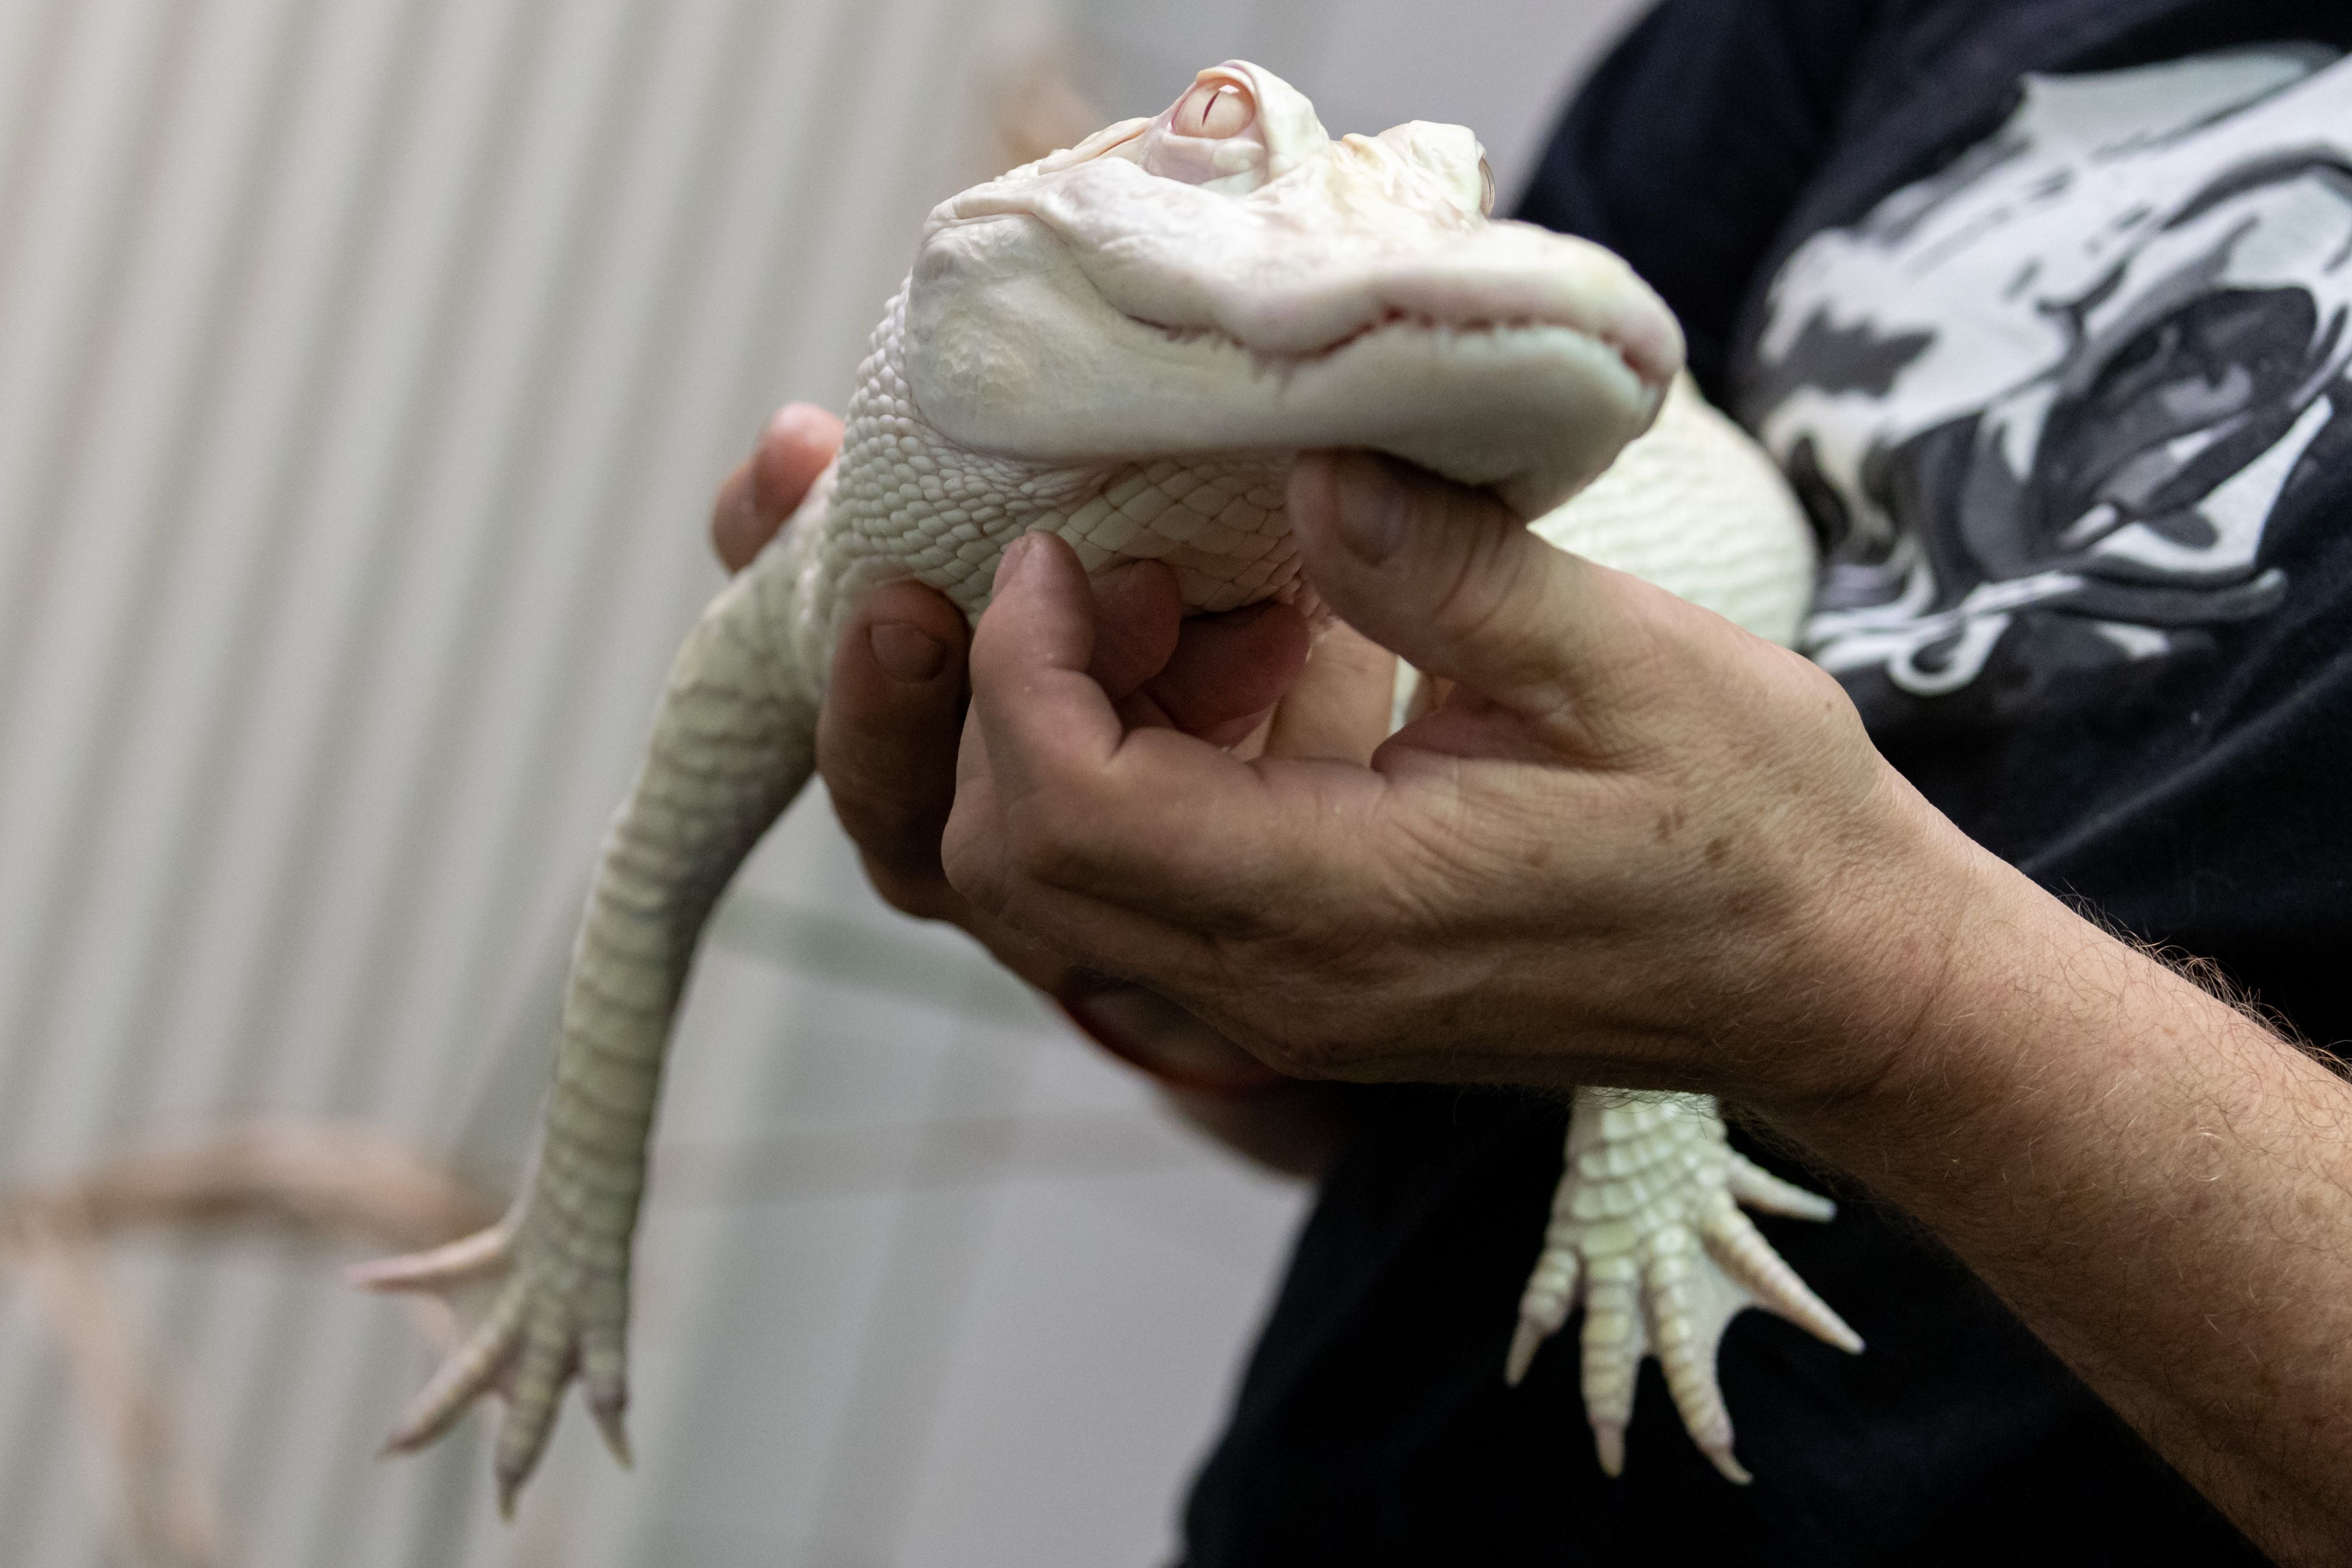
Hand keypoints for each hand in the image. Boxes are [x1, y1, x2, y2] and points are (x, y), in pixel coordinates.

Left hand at [942, 450, 1987, 1114]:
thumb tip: (1299, 461)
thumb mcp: (1635, 663)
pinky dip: (1140, 776)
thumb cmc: (1755, 826)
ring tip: (1205, 614)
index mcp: (1345, 912)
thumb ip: (1447, 569)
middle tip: (1126, 571)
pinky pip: (1137, 898)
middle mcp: (1279, 989)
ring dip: (1072, 737)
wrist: (1827, 978)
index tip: (1071, 547)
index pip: (1068, 814)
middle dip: (1010, 703)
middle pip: (1009, 871)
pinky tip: (1263, 671)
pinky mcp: (1300, 984)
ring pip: (1051, 896)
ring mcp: (1280, 1004)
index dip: (1020, 668)